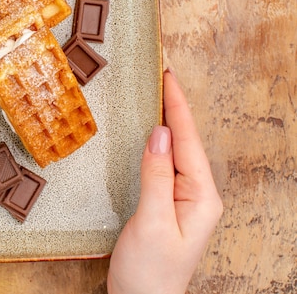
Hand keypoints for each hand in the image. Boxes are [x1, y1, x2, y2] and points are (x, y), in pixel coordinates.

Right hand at [107, 69, 222, 293]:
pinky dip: (153, 145)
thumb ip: (156, 176)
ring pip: (173, 152)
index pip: (188, 142)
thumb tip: (159, 134)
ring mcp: (180, 199)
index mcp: (201, 196)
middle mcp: (196, 194)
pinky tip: (147, 135)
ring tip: (155, 96)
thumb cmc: (150, 271)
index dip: (177, 108)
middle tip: (160, 77)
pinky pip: (161, 166)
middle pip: (185, 143)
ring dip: (164, 124)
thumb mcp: (153, 221)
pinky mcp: (164, 204)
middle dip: (173, 109)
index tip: (167, 77)